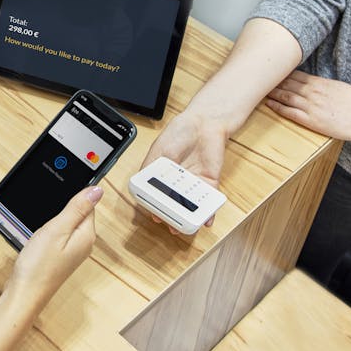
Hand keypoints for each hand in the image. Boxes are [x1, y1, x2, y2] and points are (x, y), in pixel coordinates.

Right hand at [6, 186, 102, 307]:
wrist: (25, 293)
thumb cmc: (39, 265)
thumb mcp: (58, 229)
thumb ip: (77, 208)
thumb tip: (97, 190)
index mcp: (87, 235)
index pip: (88, 204)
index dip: (72, 197)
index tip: (57, 199)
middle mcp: (84, 243)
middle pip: (78, 213)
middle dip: (61, 210)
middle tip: (46, 222)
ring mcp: (73, 251)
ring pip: (67, 224)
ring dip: (54, 222)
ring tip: (42, 232)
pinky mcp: (62, 256)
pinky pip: (60, 235)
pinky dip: (49, 232)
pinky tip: (40, 239)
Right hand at [138, 111, 230, 233]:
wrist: (203, 122)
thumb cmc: (179, 133)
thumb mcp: (158, 151)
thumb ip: (149, 169)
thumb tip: (140, 186)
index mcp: (162, 176)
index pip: (158, 197)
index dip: (156, 208)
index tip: (155, 215)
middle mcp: (178, 183)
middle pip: (174, 205)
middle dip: (172, 217)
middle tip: (169, 225)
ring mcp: (194, 184)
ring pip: (191, 206)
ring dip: (189, 219)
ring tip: (185, 227)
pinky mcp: (210, 182)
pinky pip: (210, 200)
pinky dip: (209, 212)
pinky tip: (206, 220)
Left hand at [265, 71, 350, 141]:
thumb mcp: (339, 88)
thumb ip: (323, 86)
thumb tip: (314, 84)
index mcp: (320, 83)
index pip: (295, 75)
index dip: (280, 74)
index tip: (269, 70)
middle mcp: (313, 92)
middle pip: (287, 83)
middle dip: (271, 80)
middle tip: (256, 77)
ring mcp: (311, 106)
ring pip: (285, 96)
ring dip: (271, 92)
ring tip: (258, 90)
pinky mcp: (312, 120)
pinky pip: (290, 112)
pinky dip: (277, 107)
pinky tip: (269, 104)